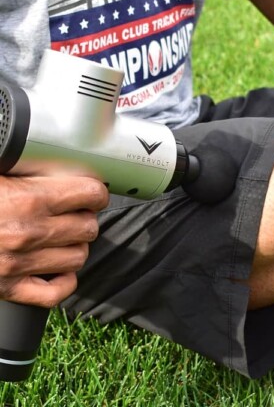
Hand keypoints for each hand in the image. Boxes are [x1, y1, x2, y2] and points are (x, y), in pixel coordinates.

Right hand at [0, 167, 108, 307]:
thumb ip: (23, 164)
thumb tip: (44, 150)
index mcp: (28, 198)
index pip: (89, 194)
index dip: (95, 191)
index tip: (92, 191)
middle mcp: (29, 233)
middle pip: (88, 227)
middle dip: (86, 218)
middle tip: (75, 212)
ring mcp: (20, 264)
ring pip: (78, 257)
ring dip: (76, 246)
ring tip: (65, 236)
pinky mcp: (8, 288)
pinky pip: (56, 292)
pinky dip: (63, 280)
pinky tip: (56, 267)